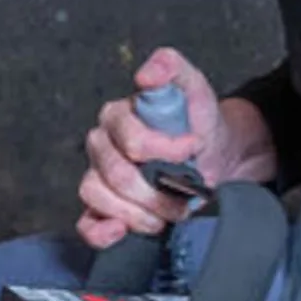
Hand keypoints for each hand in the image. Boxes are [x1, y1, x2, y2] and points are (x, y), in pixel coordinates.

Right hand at [76, 47, 235, 249]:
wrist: (213, 157)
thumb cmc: (198, 124)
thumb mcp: (193, 88)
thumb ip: (170, 69)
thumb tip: (147, 76)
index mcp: (116, 116)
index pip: (131, 140)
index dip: (166, 150)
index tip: (194, 148)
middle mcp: (100, 145)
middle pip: (116, 174)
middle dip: (158, 190)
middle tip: (188, 191)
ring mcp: (97, 177)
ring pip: (99, 197)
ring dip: (141, 212)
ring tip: (170, 211)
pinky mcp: (101, 207)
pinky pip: (87, 223)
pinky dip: (101, 232)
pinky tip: (121, 231)